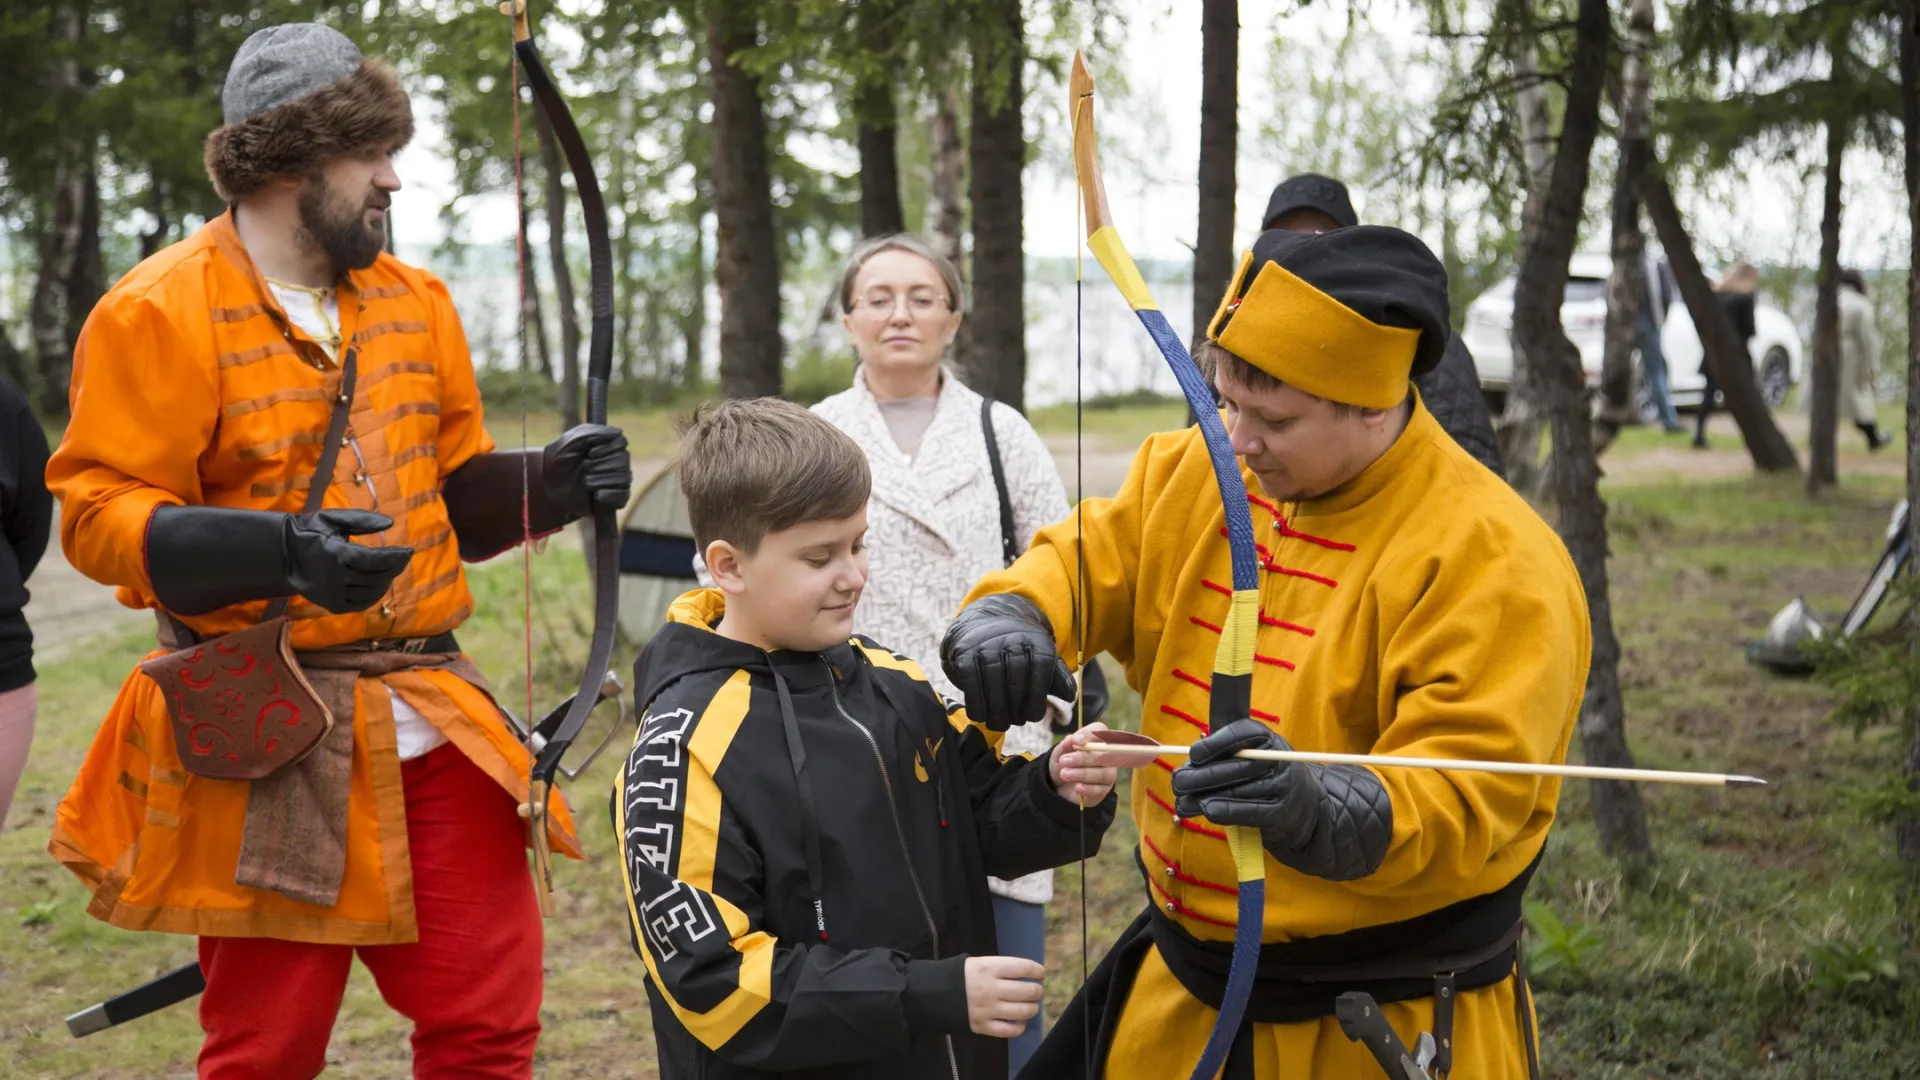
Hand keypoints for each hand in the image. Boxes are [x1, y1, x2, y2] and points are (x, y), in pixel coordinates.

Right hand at [283, 509, 413, 613]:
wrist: (286, 555)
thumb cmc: (312, 532)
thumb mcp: (333, 518)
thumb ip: (361, 519)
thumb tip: (390, 523)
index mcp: (334, 554)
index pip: (373, 560)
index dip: (395, 557)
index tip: (409, 551)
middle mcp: (334, 578)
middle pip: (376, 576)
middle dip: (394, 567)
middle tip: (403, 558)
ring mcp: (333, 595)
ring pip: (371, 591)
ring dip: (387, 580)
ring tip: (392, 568)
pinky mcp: (333, 606)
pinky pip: (363, 603)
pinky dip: (376, 593)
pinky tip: (380, 582)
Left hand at [542, 423, 630, 518]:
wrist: (547, 483)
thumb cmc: (559, 458)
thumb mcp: (573, 439)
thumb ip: (596, 432)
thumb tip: (619, 432)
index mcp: (608, 445)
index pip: (621, 443)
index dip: (605, 449)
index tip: (589, 452)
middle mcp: (616, 462)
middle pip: (623, 460)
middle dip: (599, 465)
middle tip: (584, 467)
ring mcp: (616, 481)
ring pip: (623, 478)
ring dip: (599, 479)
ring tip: (585, 482)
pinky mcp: (614, 499)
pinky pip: (623, 496)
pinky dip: (608, 495)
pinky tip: (595, 495)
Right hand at [940, 594, 1075, 730]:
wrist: (984, 620)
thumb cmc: (1017, 648)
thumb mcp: (1040, 655)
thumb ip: (1056, 676)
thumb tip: (1070, 696)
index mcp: (1036, 641)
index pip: (1040, 673)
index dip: (1036, 700)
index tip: (1033, 716)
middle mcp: (1011, 641)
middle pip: (1016, 683)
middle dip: (1016, 709)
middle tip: (1015, 722)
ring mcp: (986, 646)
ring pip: (993, 686)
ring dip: (996, 712)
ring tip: (999, 724)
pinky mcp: (965, 653)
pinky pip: (972, 684)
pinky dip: (976, 704)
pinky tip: (981, 715)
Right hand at [964, 955, 1044, 1038]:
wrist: (934, 995)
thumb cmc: (959, 976)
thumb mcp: (977, 963)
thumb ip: (1000, 968)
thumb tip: (1026, 974)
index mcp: (989, 968)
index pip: (1023, 968)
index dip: (1037, 970)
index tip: (1040, 973)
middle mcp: (991, 989)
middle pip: (1027, 991)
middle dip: (1037, 991)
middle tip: (1036, 991)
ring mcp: (988, 1009)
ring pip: (1023, 1011)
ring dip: (1032, 1008)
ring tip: (1031, 1006)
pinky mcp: (983, 1026)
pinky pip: (1010, 1030)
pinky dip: (1020, 1027)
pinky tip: (1020, 1022)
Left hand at [1049, 722, 1136, 805]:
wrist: (1060, 782)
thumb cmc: (1064, 761)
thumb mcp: (1060, 752)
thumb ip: (1066, 744)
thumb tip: (1071, 739)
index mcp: (1096, 738)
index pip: (1100, 730)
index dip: (1090, 735)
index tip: (1076, 742)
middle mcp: (1106, 754)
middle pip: (1103, 754)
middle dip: (1082, 758)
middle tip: (1063, 761)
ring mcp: (1108, 772)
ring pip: (1103, 774)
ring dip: (1083, 774)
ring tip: (1064, 774)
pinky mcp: (1104, 789)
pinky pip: (1100, 789)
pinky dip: (1088, 788)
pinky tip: (1077, 787)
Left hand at [1168, 719, 1320, 849]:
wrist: (1303, 807)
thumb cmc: (1263, 776)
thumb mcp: (1249, 755)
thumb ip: (1222, 754)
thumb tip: (1188, 764)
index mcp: (1266, 738)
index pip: (1241, 733)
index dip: (1215, 743)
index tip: (1193, 755)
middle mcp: (1278, 759)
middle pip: (1235, 766)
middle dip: (1201, 776)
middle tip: (1178, 783)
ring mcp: (1284, 786)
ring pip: (1237, 791)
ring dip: (1204, 798)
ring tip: (1182, 803)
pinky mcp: (1283, 813)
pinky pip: (1250, 812)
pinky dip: (1226, 812)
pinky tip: (1207, 811)